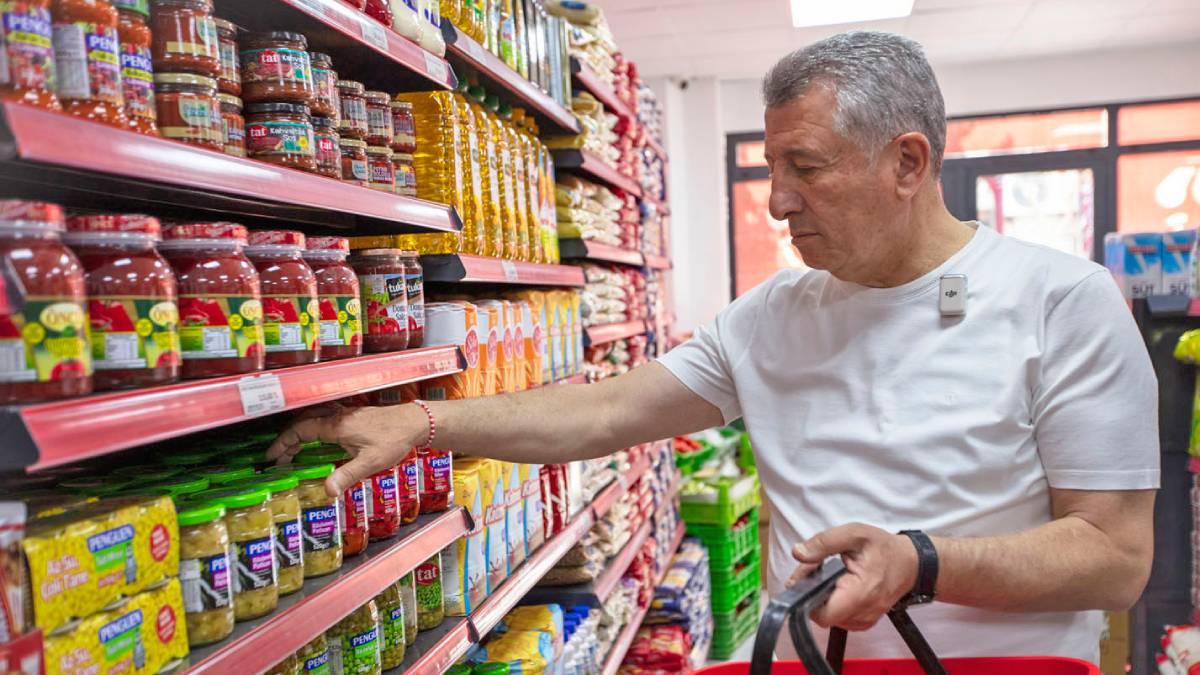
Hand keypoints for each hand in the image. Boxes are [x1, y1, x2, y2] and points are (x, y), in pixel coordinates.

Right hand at [267, 403, 426, 497]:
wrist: (415, 422)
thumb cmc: (394, 440)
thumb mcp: (370, 462)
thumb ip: (347, 476)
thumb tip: (327, 492)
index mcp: (337, 426)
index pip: (300, 430)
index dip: (282, 443)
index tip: (271, 456)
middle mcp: (338, 416)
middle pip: (303, 422)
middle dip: (287, 439)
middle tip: (279, 458)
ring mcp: (346, 414)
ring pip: (313, 417)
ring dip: (299, 431)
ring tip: (292, 449)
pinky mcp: (354, 415)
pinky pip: (325, 417)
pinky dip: (313, 426)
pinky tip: (317, 438)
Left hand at [787, 523, 918, 630]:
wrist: (910, 563)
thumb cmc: (884, 548)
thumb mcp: (854, 534)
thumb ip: (823, 542)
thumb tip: (799, 553)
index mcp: (860, 592)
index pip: (822, 614)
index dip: (807, 596)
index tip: (807, 577)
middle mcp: (863, 612)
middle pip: (822, 614)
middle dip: (812, 593)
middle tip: (817, 571)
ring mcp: (864, 620)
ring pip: (830, 617)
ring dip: (823, 598)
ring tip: (831, 575)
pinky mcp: (864, 622)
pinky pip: (839, 618)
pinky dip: (834, 603)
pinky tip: (839, 586)